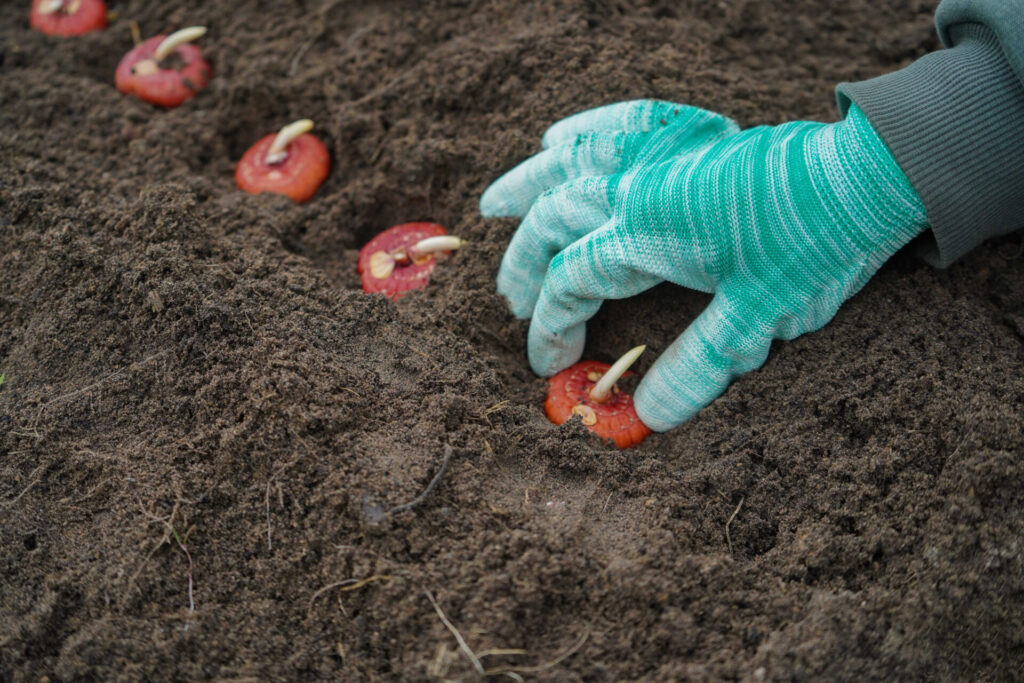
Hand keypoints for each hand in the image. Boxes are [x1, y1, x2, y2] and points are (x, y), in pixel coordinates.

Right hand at [481, 100, 927, 430]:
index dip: (550, 327)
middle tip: (511, 302)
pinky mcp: (688, 137)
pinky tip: (560, 138)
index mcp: (644, 231)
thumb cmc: (813, 246)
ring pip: (571, 162)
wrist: (867, 178)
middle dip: (524, 266)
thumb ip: (697, 368)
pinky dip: (585, 130)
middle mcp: (637, 186)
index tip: (547, 364)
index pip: (571, 281)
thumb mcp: (756, 319)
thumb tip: (649, 416)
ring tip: (492, 206)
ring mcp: (659, 155)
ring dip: (527, 185)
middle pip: (553, 222)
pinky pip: (621, 123)